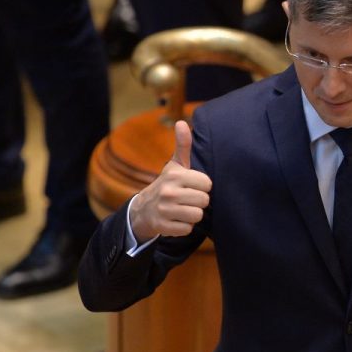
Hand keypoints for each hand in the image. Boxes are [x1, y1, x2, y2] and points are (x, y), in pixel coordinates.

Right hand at [130, 120, 210, 242]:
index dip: (202, 186)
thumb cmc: (167, 184)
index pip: (207, 184)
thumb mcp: (175, 165)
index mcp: (175, 175)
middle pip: (204, 201)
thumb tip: (182, 122)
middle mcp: (168, 192)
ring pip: (197, 215)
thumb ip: (183, 145)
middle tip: (187, 198)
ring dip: (192, 214)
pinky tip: (176, 219)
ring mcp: (164, 210)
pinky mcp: (163, 227)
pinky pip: (188, 229)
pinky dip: (184, 226)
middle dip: (198, 201)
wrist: (143, 209)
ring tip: (182, 209)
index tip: (192, 185)